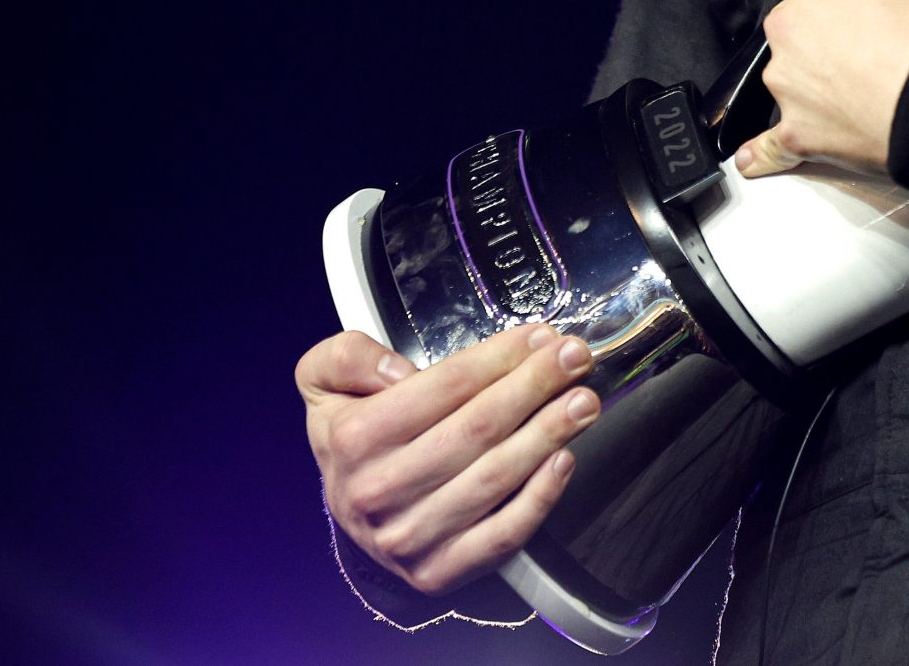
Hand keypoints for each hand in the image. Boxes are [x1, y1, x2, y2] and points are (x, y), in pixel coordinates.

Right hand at [296, 324, 600, 595]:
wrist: (351, 515)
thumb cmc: (354, 437)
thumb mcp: (325, 383)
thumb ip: (345, 357)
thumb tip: (397, 369)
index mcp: (354, 439)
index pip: (443, 387)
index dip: (500, 358)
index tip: (541, 336)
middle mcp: (379, 491)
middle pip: (476, 429)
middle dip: (535, 386)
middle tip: (575, 357)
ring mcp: (409, 538)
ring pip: (493, 479)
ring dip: (548, 434)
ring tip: (584, 401)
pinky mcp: (438, 572)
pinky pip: (500, 536)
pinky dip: (539, 498)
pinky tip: (564, 459)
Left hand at [741, 0, 908, 177]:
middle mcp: (789, 26)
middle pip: (806, 12)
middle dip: (836, 19)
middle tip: (879, 33)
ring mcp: (788, 81)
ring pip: (793, 68)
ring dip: (815, 72)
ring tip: (862, 83)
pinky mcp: (796, 130)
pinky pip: (772, 141)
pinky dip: (764, 151)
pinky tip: (752, 158)